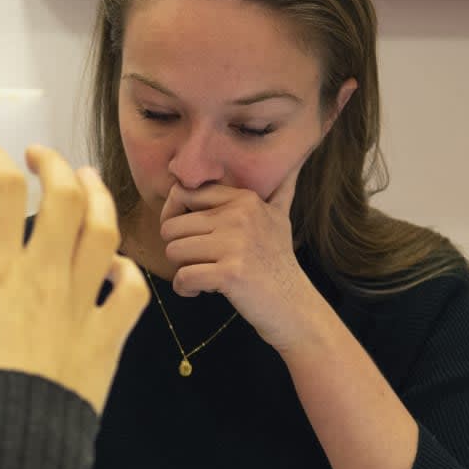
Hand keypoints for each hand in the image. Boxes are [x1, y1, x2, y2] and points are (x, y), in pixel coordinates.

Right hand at [0, 144, 148, 413]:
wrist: (12, 441)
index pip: (2, 189)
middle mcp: (42, 274)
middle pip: (64, 196)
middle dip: (54, 164)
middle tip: (42, 158)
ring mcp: (81, 302)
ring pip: (104, 231)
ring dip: (99, 198)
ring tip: (88, 182)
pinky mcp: (107, 336)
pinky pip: (131, 292)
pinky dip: (128, 272)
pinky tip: (119, 266)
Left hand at [160, 162, 319, 352]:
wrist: (294, 306)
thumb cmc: (278, 264)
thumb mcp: (279, 219)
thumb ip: (280, 191)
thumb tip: (297, 162)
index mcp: (244, 199)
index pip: (183, 193)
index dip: (174, 216)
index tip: (186, 236)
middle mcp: (240, 216)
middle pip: (172, 226)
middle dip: (178, 249)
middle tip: (198, 262)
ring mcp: (235, 244)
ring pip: (173, 251)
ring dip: (182, 270)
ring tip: (202, 277)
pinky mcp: (230, 273)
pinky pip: (183, 277)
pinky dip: (185, 289)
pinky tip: (199, 292)